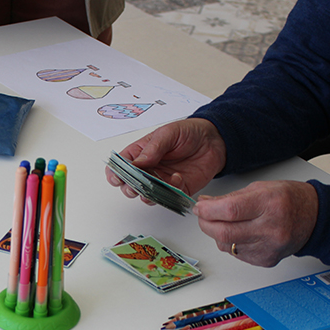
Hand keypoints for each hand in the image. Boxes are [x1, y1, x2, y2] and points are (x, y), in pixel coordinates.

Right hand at [106, 118, 226, 199]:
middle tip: (135, 185)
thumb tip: (135, 163)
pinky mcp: (176, 189)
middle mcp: (148, 168)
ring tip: (155, 186)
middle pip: (129, 184)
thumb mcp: (168, 134)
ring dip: (147, 193)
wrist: (215, 140)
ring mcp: (161, 180)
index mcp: (141, 152)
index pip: (120, 165)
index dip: (115, 173)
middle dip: (129, 187)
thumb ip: (152, 149)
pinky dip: (170, 192)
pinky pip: (167, 197)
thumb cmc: (189, 132)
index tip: (117, 177)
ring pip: (145, 195)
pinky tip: (177, 179)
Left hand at [193, 180, 318, 266]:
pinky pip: (237, 254)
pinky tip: (240, 233)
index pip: (230, 211)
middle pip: (224, 232)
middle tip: (203, 216)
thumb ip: (230, 198)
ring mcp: (269, 247)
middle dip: (206, 224)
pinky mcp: (266, 260)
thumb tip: (204, 205)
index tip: (199, 207)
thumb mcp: (260, 188)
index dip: (208, 210)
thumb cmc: (289, 199)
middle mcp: (271, 228)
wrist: (315, 218)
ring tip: (224, 223)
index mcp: (269, 204)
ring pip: (227, 245)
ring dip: (217, 234)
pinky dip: (231, 243)